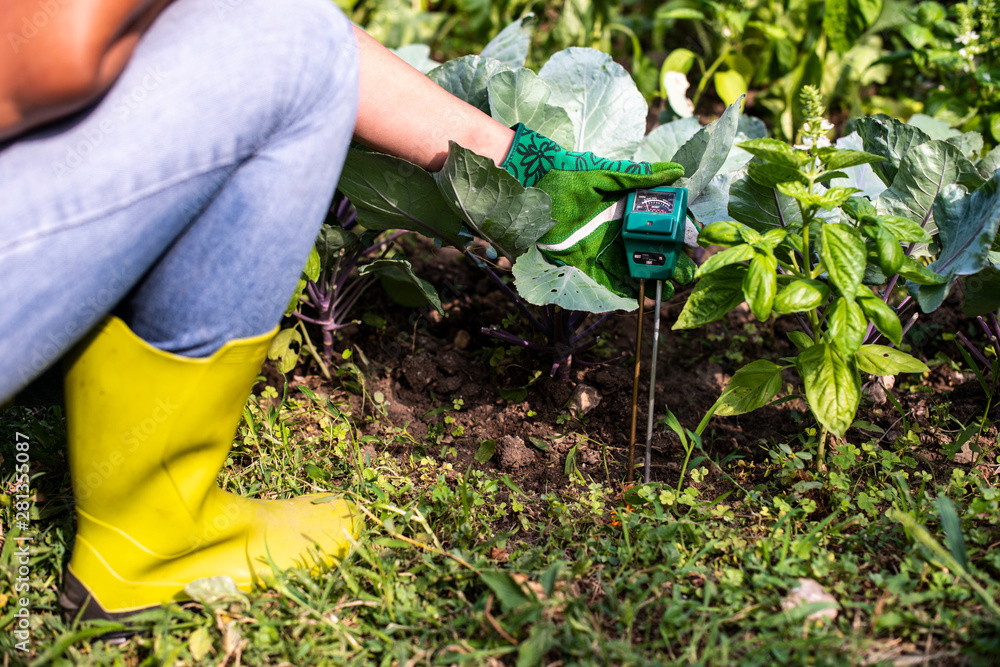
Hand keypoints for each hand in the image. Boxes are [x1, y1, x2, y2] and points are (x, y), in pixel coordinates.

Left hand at [501, 123, 688, 297]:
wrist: (528, 186)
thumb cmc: (565, 174)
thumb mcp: (604, 173)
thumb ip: (637, 176)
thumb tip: (676, 172)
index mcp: (627, 209)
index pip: (660, 225)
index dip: (678, 236)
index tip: (693, 245)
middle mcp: (619, 232)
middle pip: (651, 252)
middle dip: (669, 265)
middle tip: (684, 275)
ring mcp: (603, 250)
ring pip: (634, 270)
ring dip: (651, 282)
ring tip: (666, 292)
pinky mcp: (583, 265)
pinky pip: (608, 283)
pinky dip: (625, 293)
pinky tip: (641, 300)